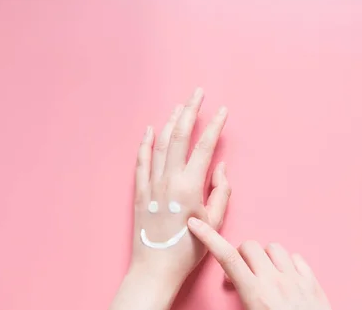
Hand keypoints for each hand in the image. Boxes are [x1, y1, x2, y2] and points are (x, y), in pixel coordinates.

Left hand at [110, 88, 230, 309]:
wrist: (156, 267)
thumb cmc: (188, 248)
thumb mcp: (214, 222)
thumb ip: (221, 192)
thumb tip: (221, 168)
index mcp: (190, 185)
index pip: (205, 146)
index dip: (214, 125)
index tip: (222, 110)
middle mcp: (169, 179)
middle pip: (180, 135)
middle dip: (190, 110)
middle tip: (197, 92)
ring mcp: (151, 184)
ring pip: (160, 144)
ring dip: (170, 121)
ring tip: (179, 105)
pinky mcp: (139, 192)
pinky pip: (141, 161)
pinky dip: (144, 143)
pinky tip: (148, 130)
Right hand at [188, 218, 331, 309]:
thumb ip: (239, 297)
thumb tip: (229, 285)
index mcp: (255, 294)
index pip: (227, 257)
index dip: (209, 237)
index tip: (196, 224)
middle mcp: (274, 282)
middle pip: (249, 246)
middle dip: (241, 254)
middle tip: (242, 271)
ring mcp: (295, 280)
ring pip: (274, 247)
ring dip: (265, 256)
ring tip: (265, 272)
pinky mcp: (312, 282)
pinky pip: (297, 258)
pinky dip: (288, 262)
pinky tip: (286, 276)